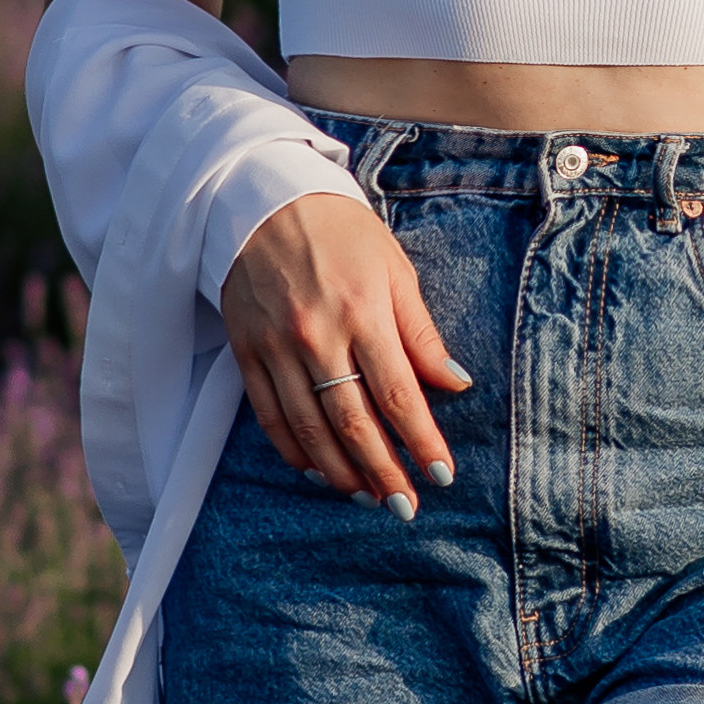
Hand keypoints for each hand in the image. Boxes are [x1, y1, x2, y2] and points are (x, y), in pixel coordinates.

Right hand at [220, 194, 470, 514]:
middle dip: (383, 471)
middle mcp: (317, 335)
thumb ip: (422, 334)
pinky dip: (293, 450)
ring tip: (367, 497)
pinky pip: (269, 415)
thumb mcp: (394, 270)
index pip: (398, 395)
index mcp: (362, 312)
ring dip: (340, 471)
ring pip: (309, 428)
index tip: (441, 476)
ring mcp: (276, 346)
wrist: (261, 197)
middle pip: (353, 423)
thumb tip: (457, 384)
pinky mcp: (246, 350)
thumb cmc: (341, 231)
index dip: (420, 442)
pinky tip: (316, 471)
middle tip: (405, 506)